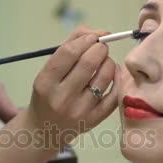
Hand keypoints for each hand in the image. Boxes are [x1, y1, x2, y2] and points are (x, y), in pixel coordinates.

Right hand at [24, 26, 120, 146]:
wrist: (45, 129)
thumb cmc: (48, 92)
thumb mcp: (48, 70)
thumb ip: (70, 45)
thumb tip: (99, 32)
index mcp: (45, 83)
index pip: (68, 53)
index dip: (84, 40)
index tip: (91, 38)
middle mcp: (61, 98)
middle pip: (88, 62)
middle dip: (100, 48)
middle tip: (100, 48)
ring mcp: (79, 111)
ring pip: (104, 76)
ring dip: (109, 61)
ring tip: (104, 61)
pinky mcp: (94, 120)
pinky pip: (114, 94)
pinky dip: (117, 78)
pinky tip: (112, 73)